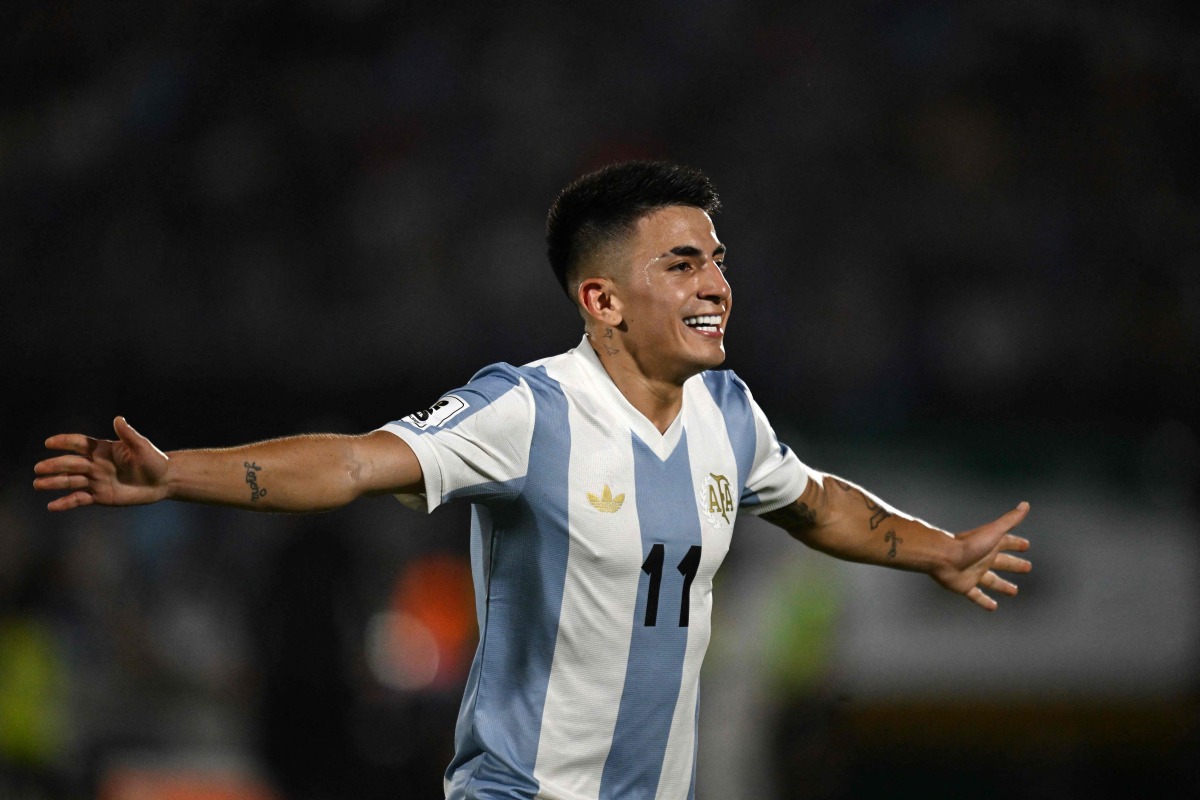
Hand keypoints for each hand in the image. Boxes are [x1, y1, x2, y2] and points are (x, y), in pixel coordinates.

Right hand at [34, 417, 170, 510]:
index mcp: (103, 450)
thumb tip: (118, 419)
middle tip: (39, 468)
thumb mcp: (142, 447)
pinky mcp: (99, 496)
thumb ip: (128, 435)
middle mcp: (95, 464)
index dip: (65, 442)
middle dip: (55, 465)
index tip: (49, 442)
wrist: (162, 482)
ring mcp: (96, 481)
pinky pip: (79, 499)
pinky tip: (51, 506)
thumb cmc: (154, 461)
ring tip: (37, 484)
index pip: (80, 444)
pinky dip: (65, 503)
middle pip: (71, 464)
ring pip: (71, 481)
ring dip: (54, 482)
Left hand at [931, 502, 1031, 610]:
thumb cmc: (968, 544)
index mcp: (989, 546)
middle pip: (1002, 563)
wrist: (944, 558)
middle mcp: (982, 559)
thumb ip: (1009, 520)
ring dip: (1002, 586)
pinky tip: (993, 607)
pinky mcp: (965, 586)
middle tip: (1027, 568)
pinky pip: (976, 595)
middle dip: (1014, 565)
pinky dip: (984, 601)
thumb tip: (1025, 505)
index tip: (1026, 546)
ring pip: (991, 581)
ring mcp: (973, 573)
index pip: (1006, 543)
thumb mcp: (993, 531)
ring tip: (1014, 592)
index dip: (1016, 544)